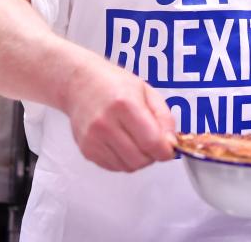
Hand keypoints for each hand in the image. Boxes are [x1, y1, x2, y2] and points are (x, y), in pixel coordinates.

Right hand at [62, 54, 176, 171]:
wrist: (80, 83)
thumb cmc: (113, 83)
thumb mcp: (146, 91)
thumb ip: (164, 117)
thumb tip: (171, 143)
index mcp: (124, 104)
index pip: (152, 142)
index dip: (166, 150)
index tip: (169, 148)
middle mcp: (106, 123)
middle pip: (140, 159)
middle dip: (152, 155)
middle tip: (152, 142)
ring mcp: (93, 139)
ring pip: (128, 167)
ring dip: (138, 159)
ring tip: (136, 140)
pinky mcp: (87, 150)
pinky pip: (114, 167)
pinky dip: (124, 160)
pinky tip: (122, 143)